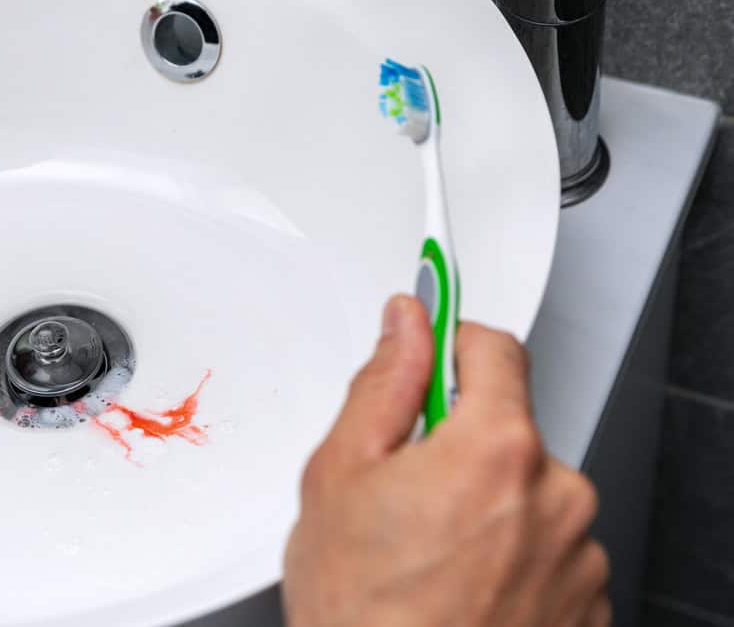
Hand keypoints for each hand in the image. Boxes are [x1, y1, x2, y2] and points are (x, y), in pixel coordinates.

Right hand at [283, 296, 609, 626]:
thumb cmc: (362, 610)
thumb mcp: (339, 475)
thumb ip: (382, 384)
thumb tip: (404, 327)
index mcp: (495, 450)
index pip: (493, 347)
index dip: (450, 343)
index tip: (433, 344)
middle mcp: (556, 496)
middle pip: (509, 426)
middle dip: (460, 440)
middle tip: (405, 487)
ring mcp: (578, 555)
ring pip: (529, 490)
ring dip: (489, 501)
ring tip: (430, 551)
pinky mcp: (586, 602)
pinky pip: (550, 547)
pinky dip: (512, 552)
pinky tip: (460, 582)